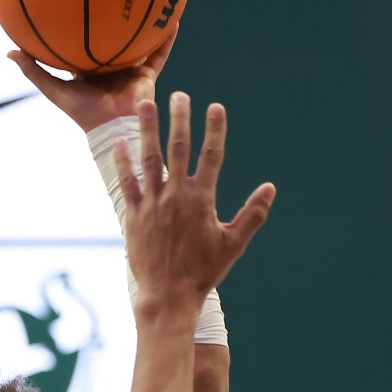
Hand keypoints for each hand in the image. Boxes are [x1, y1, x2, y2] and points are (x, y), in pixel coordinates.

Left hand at [8, 30, 176, 133]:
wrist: (111, 128)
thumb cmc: (81, 112)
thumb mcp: (53, 88)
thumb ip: (33, 70)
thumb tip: (9, 51)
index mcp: (89, 69)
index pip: (84, 43)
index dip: (81, 25)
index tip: (78, 1)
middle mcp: (111, 66)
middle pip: (113, 37)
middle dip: (114, 17)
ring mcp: (130, 69)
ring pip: (140, 41)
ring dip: (145, 22)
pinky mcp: (147, 74)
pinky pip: (160, 52)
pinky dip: (166, 37)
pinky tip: (173, 19)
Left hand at [115, 93, 274, 318]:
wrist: (168, 296)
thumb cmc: (203, 272)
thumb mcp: (233, 244)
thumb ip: (252, 214)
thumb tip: (270, 188)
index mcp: (202, 199)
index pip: (211, 156)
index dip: (214, 130)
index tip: (215, 107)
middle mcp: (176, 195)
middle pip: (178, 148)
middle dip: (180, 119)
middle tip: (180, 95)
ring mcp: (152, 203)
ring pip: (149, 158)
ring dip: (148, 129)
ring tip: (146, 104)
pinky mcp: (133, 215)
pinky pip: (127, 183)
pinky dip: (124, 162)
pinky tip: (121, 142)